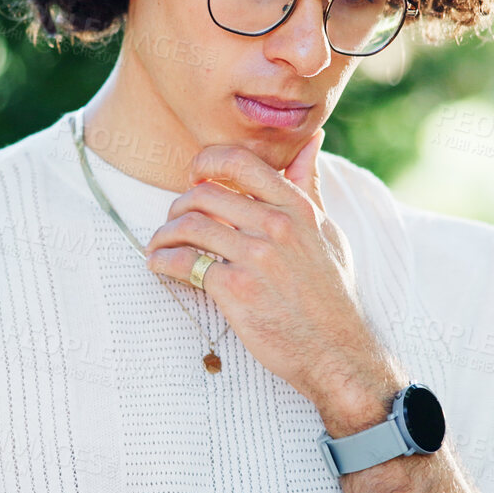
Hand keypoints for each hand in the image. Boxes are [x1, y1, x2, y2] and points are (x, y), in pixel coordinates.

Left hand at [144, 128, 399, 416]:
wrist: (335, 352)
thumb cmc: (330, 294)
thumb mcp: (328, 233)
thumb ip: (309, 187)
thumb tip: (311, 141)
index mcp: (297, 207)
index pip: (240, 162)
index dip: (207, 161)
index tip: (195, 174)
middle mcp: (276, 226)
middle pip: (204, 194)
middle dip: (179, 206)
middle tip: (174, 220)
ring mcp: (255, 257)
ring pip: (189, 226)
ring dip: (164, 235)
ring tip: (160, 245)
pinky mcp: (235, 290)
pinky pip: (183, 263)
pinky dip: (162, 261)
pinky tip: (158, 265)